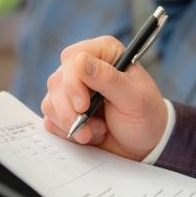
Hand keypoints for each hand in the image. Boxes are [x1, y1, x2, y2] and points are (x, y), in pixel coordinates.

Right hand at [41, 36, 166, 160]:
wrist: (145, 143)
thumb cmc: (145, 115)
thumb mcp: (134, 98)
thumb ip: (108, 78)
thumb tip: (80, 61)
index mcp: (104, 52)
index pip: (72, 57)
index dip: (73, 82)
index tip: (83, 106)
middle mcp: (84, 66)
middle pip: (57, 81)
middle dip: (69, 110)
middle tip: (87, 129)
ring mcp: (72, 88)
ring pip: (50, 102)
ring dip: (70, 123)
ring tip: (97, 131)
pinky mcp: (64, 108)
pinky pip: (50, 118)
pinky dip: (67, 132)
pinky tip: (89, 134)